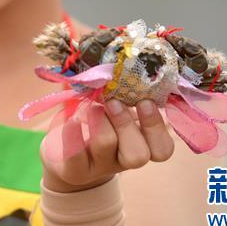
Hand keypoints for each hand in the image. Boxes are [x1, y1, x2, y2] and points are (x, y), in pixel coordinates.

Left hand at [41, 98, 174, 192]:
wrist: (64, 157)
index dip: (157, 128)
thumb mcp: (110, 108)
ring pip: (108, 148)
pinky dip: (73, 135)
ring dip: (101, 122)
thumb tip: (109, 57)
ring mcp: (98, 165)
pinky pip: (76, 157)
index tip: (145, 101)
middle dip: (127, 124)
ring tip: (92, 106)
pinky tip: (70, 120)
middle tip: (114, 102)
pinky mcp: (75, 169)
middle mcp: (122, 158)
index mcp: (139, 144)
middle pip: (139, 155)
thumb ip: (117, 88)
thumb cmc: (93, 124)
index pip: (162, 149)